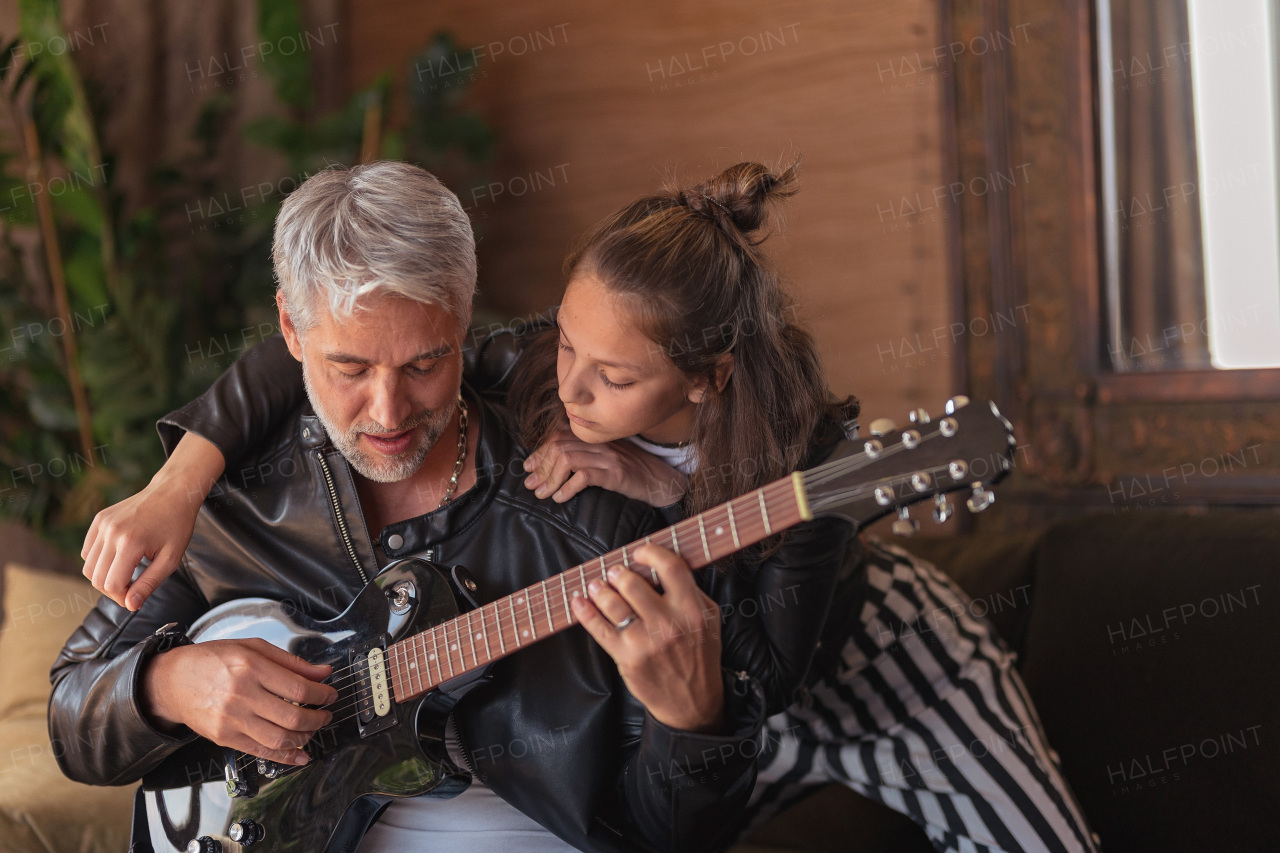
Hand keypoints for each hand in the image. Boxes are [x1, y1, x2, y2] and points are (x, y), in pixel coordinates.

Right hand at [82, 432, 224, 610]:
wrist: (172, 493)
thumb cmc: (177, 526)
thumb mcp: (170, 559)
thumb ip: (149, 584)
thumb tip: (130, 605)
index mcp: (130, 543)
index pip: (112, 585)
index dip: (123, 597)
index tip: (136, 597)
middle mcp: (111, 533)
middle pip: (97, 579)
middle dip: (113, 590)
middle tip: (133, 587)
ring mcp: (102, 524)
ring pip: (88, 566)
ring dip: (104, 576)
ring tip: (127, 572)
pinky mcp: (99, 520)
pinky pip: (87, 551)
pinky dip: (98, 561)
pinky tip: (119, 558)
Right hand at [142, 638, 337, 764]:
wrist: (172, 681)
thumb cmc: (212, 660)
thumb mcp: (252, 648)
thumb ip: (290, 661)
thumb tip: (322, 672)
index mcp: (250, 667)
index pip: (298, 687)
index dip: (322, 694)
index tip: (331, 695)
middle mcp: (241, 695)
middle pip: (292, 715)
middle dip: (318, 718)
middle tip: (327, 714)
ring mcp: (232, 719)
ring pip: (279, 738)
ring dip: (306, 737)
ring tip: (314, 729)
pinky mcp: (225, 737)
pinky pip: (260, 752)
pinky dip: (285, 756)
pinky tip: (300, 754)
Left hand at [522, 430, 687, 505]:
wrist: (661, 480)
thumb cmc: (632, 473)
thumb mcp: (606, 458)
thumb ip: (583, 456)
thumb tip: (552, 464)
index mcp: (595, 438)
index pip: (558, 436)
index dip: (540, 451)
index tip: (528, 468)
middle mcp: (600, 443)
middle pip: (559, 446)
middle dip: (540, 467)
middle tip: (531, 486)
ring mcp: (608, 457)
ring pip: (568, 459)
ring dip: (550, 479)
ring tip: (543, 494)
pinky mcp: (616, 474)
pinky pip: (585, 476)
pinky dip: (568, 488)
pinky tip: (561, 498)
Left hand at [571, 544, 724, 732]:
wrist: (693, 703)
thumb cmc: (699, 657)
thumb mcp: (709, 620)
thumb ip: (691, 592)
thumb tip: (666, 567)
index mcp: (692, 610)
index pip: (670, 568)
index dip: (650, 554)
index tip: (639, 553)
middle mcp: (669, 623)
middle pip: (633, 584)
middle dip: (619, 573)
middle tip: (614, 572)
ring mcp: (645, 641)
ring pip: (613, 603)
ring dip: (600, 588)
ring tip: (596, 584)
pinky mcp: (627, 657)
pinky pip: (599, 629)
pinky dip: (585, 612)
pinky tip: (579, 602)